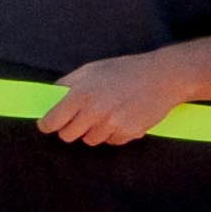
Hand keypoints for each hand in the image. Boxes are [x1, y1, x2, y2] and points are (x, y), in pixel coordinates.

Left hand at [35, 51, 190, 147]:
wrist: (162, 77)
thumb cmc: (124, 71)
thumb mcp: (90, 70)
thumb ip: (67, 84)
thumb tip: (50, 98)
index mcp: (81, 94)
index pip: (52, 121)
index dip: (47, 124)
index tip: (48, 124)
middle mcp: (95, 112)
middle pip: (68, 136)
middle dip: (70, 129)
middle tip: (79, 119)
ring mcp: (112, 124)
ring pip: (90, 140)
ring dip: (93, 131)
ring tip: (106, 113)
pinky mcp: (129, 133)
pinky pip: (111, 141)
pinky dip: (113, 134)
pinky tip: (122, 117)